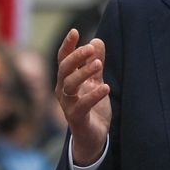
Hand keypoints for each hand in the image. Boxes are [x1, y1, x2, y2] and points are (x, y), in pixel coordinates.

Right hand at [55, 29, 111, 165]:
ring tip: (99, 64)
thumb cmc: (92, 108)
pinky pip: (82, 105)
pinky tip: (106, 87)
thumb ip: (95, 64)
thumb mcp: (96, 82)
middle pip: (64, 69)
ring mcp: (67, 105)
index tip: (75, 31)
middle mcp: (63, 91)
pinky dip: (93, 95)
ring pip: (70, 85)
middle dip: (76, 57)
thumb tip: (97, 41)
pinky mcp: (76, 118)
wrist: (93, 137)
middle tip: (91, 49)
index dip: (68, 45)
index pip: (64, 59)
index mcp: (67, 80)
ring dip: (84, 73)